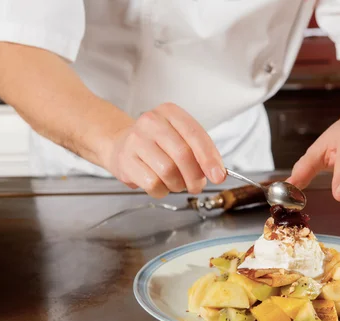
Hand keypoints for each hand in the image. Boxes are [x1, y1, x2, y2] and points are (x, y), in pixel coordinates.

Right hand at [105, 103, 225, 197]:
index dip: (209, 158)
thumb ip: (199, 152)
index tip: (218, 176)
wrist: (121, 144)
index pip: (195, 135)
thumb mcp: (180, 137)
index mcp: (170, 112)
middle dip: (195, 177)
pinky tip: (161, 185)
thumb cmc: (157, 143)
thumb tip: (217, 173)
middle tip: (197, 186)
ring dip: (178, 185)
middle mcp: (151, 122)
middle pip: (183, 155)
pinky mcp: (125, 161)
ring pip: (168, 172)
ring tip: (176, 183)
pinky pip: (152, 184)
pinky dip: (163, 190)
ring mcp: (135, 140)